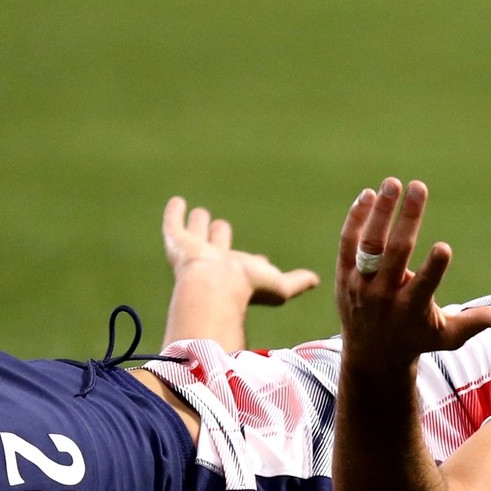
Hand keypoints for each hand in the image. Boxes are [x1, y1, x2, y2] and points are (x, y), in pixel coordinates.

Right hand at [162, 196, 319, 305]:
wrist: (214, 285)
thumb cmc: (248, 287)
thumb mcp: (279, 286)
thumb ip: (296, 283)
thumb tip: (317, 281)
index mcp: (237, 275)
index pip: (244, 266)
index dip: (253, 262)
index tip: (261, 259)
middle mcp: (215, 263)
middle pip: (217, 246)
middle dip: (220, 238)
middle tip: (221, 227)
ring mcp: (194, 252)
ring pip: (197, 234)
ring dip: (198, 225)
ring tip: (200, 213)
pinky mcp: (176, 242)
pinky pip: (173, 225)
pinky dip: (174, 213)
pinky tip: (177, 202)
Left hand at [336, 178, 490, 375]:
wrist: (371, 356)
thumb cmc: (416, 340)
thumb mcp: (447, 336)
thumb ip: (474, 323)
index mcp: (412, 308)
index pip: (424, 286)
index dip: (434, 268)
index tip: (444, 247)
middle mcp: (384, 295)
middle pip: (395, 252)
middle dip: (408, 219)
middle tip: (419, 187)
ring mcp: (362, 285)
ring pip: (370, 243)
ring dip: (381, 211)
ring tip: (393, 183)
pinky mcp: (345, 276)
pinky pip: (348, 243)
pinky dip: (357, 219)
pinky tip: (368, 195)